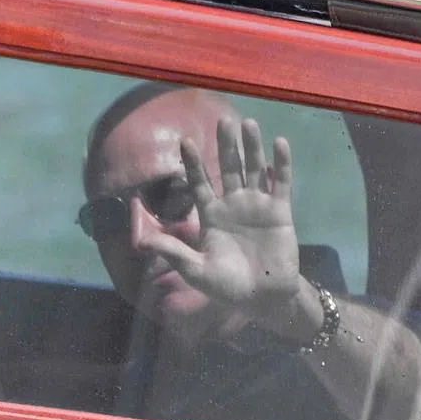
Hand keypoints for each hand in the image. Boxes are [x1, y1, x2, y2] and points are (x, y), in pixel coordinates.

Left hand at [137, 116, 301, 317]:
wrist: (263, 299)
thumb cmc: (227, 287)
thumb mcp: (196, 271)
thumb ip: (173, 252)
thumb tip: (140, 243)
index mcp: (211, 215)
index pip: (200, 182)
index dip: (193, 163)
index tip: (184, 141)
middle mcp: (233, 204)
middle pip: (229, 168)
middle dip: (225, 145)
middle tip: (223, 120)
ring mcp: (257, 205)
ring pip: (253, 169)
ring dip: (251, 147)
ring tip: (248, 124)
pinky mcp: (280, 211)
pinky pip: (280, 183)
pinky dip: (280, 164)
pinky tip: (279, 144)